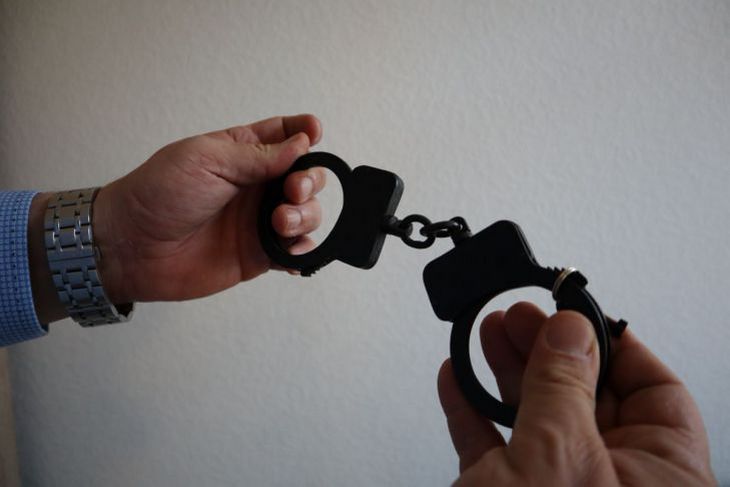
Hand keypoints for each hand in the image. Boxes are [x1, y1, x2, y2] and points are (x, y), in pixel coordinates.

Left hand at [29, 114, 325, 322]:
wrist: (132, 247)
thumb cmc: (158, 194)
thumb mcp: (206, 159)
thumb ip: (257, 155)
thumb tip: (302, 144)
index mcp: (242, 153)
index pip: (285, 135)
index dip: (306, 132)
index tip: (315, 132)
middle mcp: (256, 186)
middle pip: (306, 176)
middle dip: (309, 180)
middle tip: (292, 190)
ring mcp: (259, 221)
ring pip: (307, 214)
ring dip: (305, 216)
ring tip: (280, 223)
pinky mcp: (258, 255)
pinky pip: (294, 251)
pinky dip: (303, 251)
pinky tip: (292, 251)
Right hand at [438, 303, 715, 485]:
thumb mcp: (560, 456)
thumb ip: (564, 387)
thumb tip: (569, 329)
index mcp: (657, 476)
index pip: (654, 393)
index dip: (615, 345)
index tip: (576, 313)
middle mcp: (610, 482)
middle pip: (585, 396)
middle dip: (547, 348)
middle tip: (522, 315)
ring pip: (535, 416)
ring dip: (506, 371)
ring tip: (489, 332)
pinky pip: (491, 443)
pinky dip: (470, 410)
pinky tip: (456, 379)